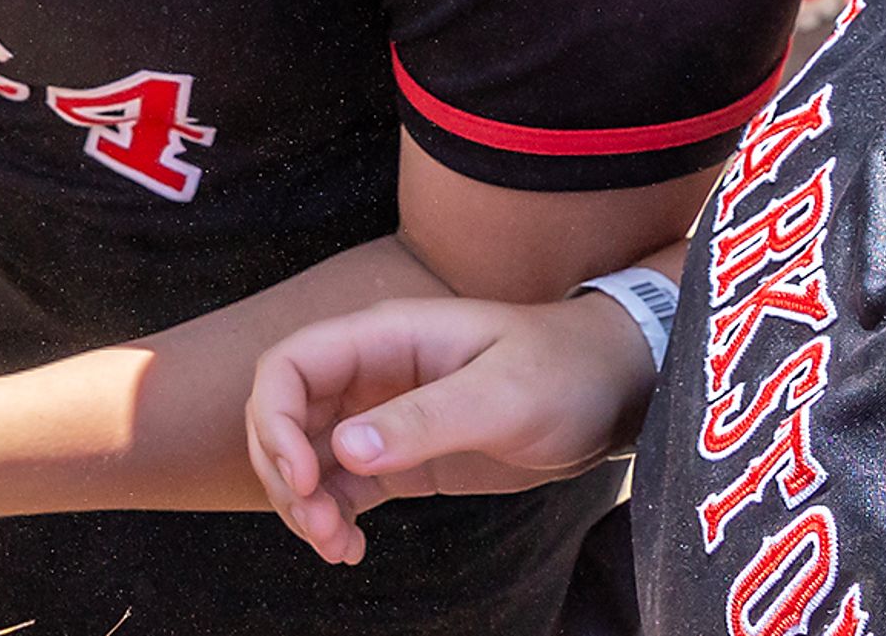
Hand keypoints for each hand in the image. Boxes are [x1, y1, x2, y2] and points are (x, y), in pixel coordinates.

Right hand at [245, 295, 651, 567]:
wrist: (610, 392)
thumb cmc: (562, 373)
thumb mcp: (502, 396)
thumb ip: (426, 420)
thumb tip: (348, 449)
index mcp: (385, 338)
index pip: (290, 366)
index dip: (275, 420)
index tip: (302, 478)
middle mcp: (371, 373)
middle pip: (286, 414)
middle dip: (284, 472)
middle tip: (318, 526)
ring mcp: (382, 415)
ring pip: (307, 455)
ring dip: (304, 503)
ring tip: (335, 545)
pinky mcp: (401, 456)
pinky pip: (343, 484)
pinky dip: (332, 516)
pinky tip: (349, 548)